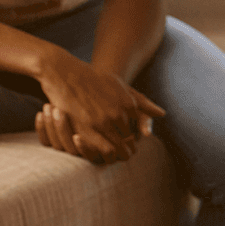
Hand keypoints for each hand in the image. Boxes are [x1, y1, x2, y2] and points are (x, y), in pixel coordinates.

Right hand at [35, 52, 163, 163]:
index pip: (136, 131)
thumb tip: (162, 114)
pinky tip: (96, 149)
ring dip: (115, 154)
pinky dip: (102, 153)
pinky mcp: (84, 128)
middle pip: (128, 142)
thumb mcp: (118, 84)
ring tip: (108, 154)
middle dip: (124, 148)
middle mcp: (118, 115)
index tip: (122, 139)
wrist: (62, 71)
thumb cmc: (90, 76)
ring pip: (117, 149)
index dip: (130, 137)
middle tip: (117, 151)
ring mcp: (101, 123)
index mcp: (128, 105)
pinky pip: (102, 150)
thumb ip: (141, 101)